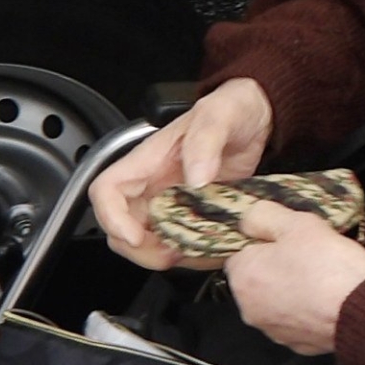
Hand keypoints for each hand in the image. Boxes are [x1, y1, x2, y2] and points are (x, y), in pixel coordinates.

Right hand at [89, 79, 274, 269]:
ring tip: (195, 252)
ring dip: (164, 256)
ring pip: (147, 242)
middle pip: (120, 227)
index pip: (106, 191)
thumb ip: (206, 141)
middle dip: (140, 249)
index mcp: (147, 161)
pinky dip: (191, 255)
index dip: (111, 218)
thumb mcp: (221, 114)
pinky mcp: (192, 214)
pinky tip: (212, 250)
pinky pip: (179, 242)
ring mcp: (171, 202)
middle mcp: (152, 185)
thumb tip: (196, 178)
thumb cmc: (232, 108)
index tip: (135, 236)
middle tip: (171, 254)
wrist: (257, 117)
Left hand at [224, 203, 364, 355]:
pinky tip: (328, 301)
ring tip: (323, 278)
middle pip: (258, 279)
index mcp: (243, 277)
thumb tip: (248, 220)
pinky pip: (297, 321)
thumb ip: (263, 216)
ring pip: (277, 302)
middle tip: (309, 256)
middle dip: (278, 268)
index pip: (241, 253)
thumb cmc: (328, 264)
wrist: (363, 309)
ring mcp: (273, 331)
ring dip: (292, 291)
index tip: (292, 240)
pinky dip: (308, 311)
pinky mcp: (297, 346)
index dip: (266, 242)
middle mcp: (249, 309)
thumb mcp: (297, 223)